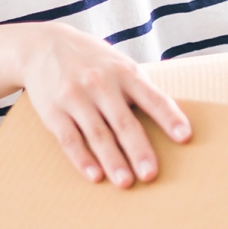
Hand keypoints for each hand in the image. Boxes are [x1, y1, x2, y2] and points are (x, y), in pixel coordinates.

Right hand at [17, 23, 191, 186]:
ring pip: (97, 134)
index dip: (169, 117)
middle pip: (124, 121)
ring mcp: (75, 97)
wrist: (42, 45)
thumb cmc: (93, 61)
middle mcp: (101, 83)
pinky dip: (82, 159)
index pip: (152, 97)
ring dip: (112, 161)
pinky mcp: (53, 111)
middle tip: (150, 174)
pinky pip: (70, 139)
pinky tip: (94, 176)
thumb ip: (139, 89)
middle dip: (138, 149)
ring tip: (126, 182)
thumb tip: (169, 120)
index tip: (184, 137)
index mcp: (125, 72)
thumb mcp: (119, 64)